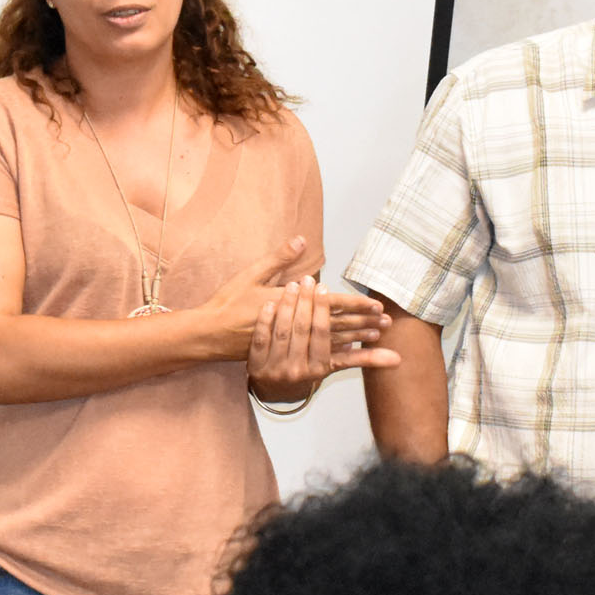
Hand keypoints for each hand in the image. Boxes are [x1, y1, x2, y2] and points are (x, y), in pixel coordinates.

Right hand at [198, 240, 384, 359]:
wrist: (209, 334)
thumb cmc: (228, 303)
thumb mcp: (251, 274)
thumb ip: (279, 259)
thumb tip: (301, 239)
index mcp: (289, 303)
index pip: (329, 305)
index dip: (354, 306)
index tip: (375, 306)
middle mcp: (293, 327)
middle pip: (336, 325)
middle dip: (362, 322)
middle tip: (386, 320)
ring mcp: (290, 343)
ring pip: (329, 341)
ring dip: (355, 337)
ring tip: (376, 334)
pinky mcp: (286, 354)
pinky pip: (316, 356)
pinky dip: (336, 354)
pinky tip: (351, 353)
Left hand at [248, 276, 400, 400]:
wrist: (273, 389)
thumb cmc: (309, 369)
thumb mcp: (334, 366)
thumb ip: (363, 359)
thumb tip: (398, 359)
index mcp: (318, 368)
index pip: (322, 334)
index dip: (323, 310)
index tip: (323, 287)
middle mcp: (296, 370)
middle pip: (302, 330)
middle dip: (306, 302)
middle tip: (309, 279)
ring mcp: (274, 368)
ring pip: (282, 331)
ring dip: (287, 306)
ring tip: (293, 284)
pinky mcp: (255, 364)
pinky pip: (260, 338)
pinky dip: (265, 320)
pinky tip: (270, 301)